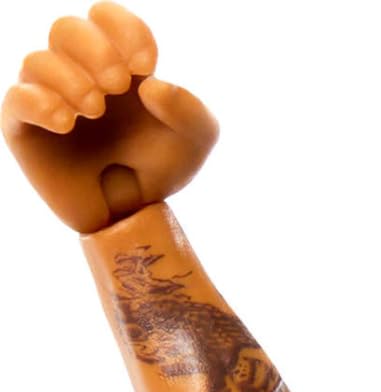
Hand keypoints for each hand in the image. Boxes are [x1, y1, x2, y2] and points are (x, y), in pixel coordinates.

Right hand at [3, 8, 215, 231]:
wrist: (132, 216)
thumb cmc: (159, 169)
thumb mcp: (195, 142)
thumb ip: (191, 111)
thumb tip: (151, 88)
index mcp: (113, 60)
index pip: (106, 17)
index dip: (125, 30)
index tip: (146, 63)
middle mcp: (74, 70)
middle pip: (66, 29)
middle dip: (95, 50)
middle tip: (117, 85)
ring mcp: (45, 96)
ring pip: (37, 61)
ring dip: (70, 79)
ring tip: (95, 109)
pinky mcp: (24, 128)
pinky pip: (16, 100)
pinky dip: (39, 103)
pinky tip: (66, 122)